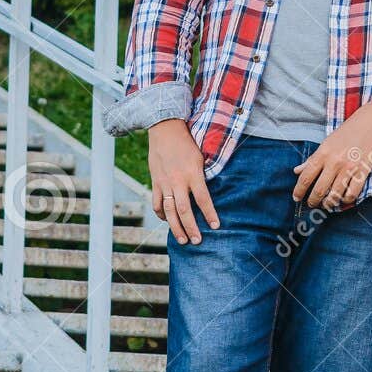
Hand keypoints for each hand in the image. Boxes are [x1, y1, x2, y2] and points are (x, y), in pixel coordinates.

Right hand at [148, 119, 219, 244]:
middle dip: (191, 227)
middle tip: (197, 241)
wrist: (165, 130)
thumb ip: (202, 177)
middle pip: (184, 210)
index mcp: (192, 174)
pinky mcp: (156, 182)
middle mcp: (178, 180)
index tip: (216, 226)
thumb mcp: (200, 158)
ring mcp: (165, 183)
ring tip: (182, 240)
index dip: (210, 214)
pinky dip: (161, 214)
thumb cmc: (186, 143)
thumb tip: (208, 195)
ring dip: (176, 227)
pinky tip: (167, 221)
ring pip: (169, 211)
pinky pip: (157, 203)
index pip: (203, 199)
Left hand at [292, 96, 371, 208]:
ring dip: (329, 204)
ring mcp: (349, 168)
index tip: (296, 198)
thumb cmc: (347, 132)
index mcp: (322, 153)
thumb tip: (297, 171)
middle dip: (313, 201)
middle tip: (312, 204)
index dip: (299, 191)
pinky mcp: (363, 171)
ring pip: (335, 195)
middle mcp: (334, 162)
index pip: (305, 177)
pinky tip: (343, 198)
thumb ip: (312, 159)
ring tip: (327, 204)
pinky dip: (346, 200)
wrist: (371, 122)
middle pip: (319, 190)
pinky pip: (352, 193)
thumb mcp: (326, 143)